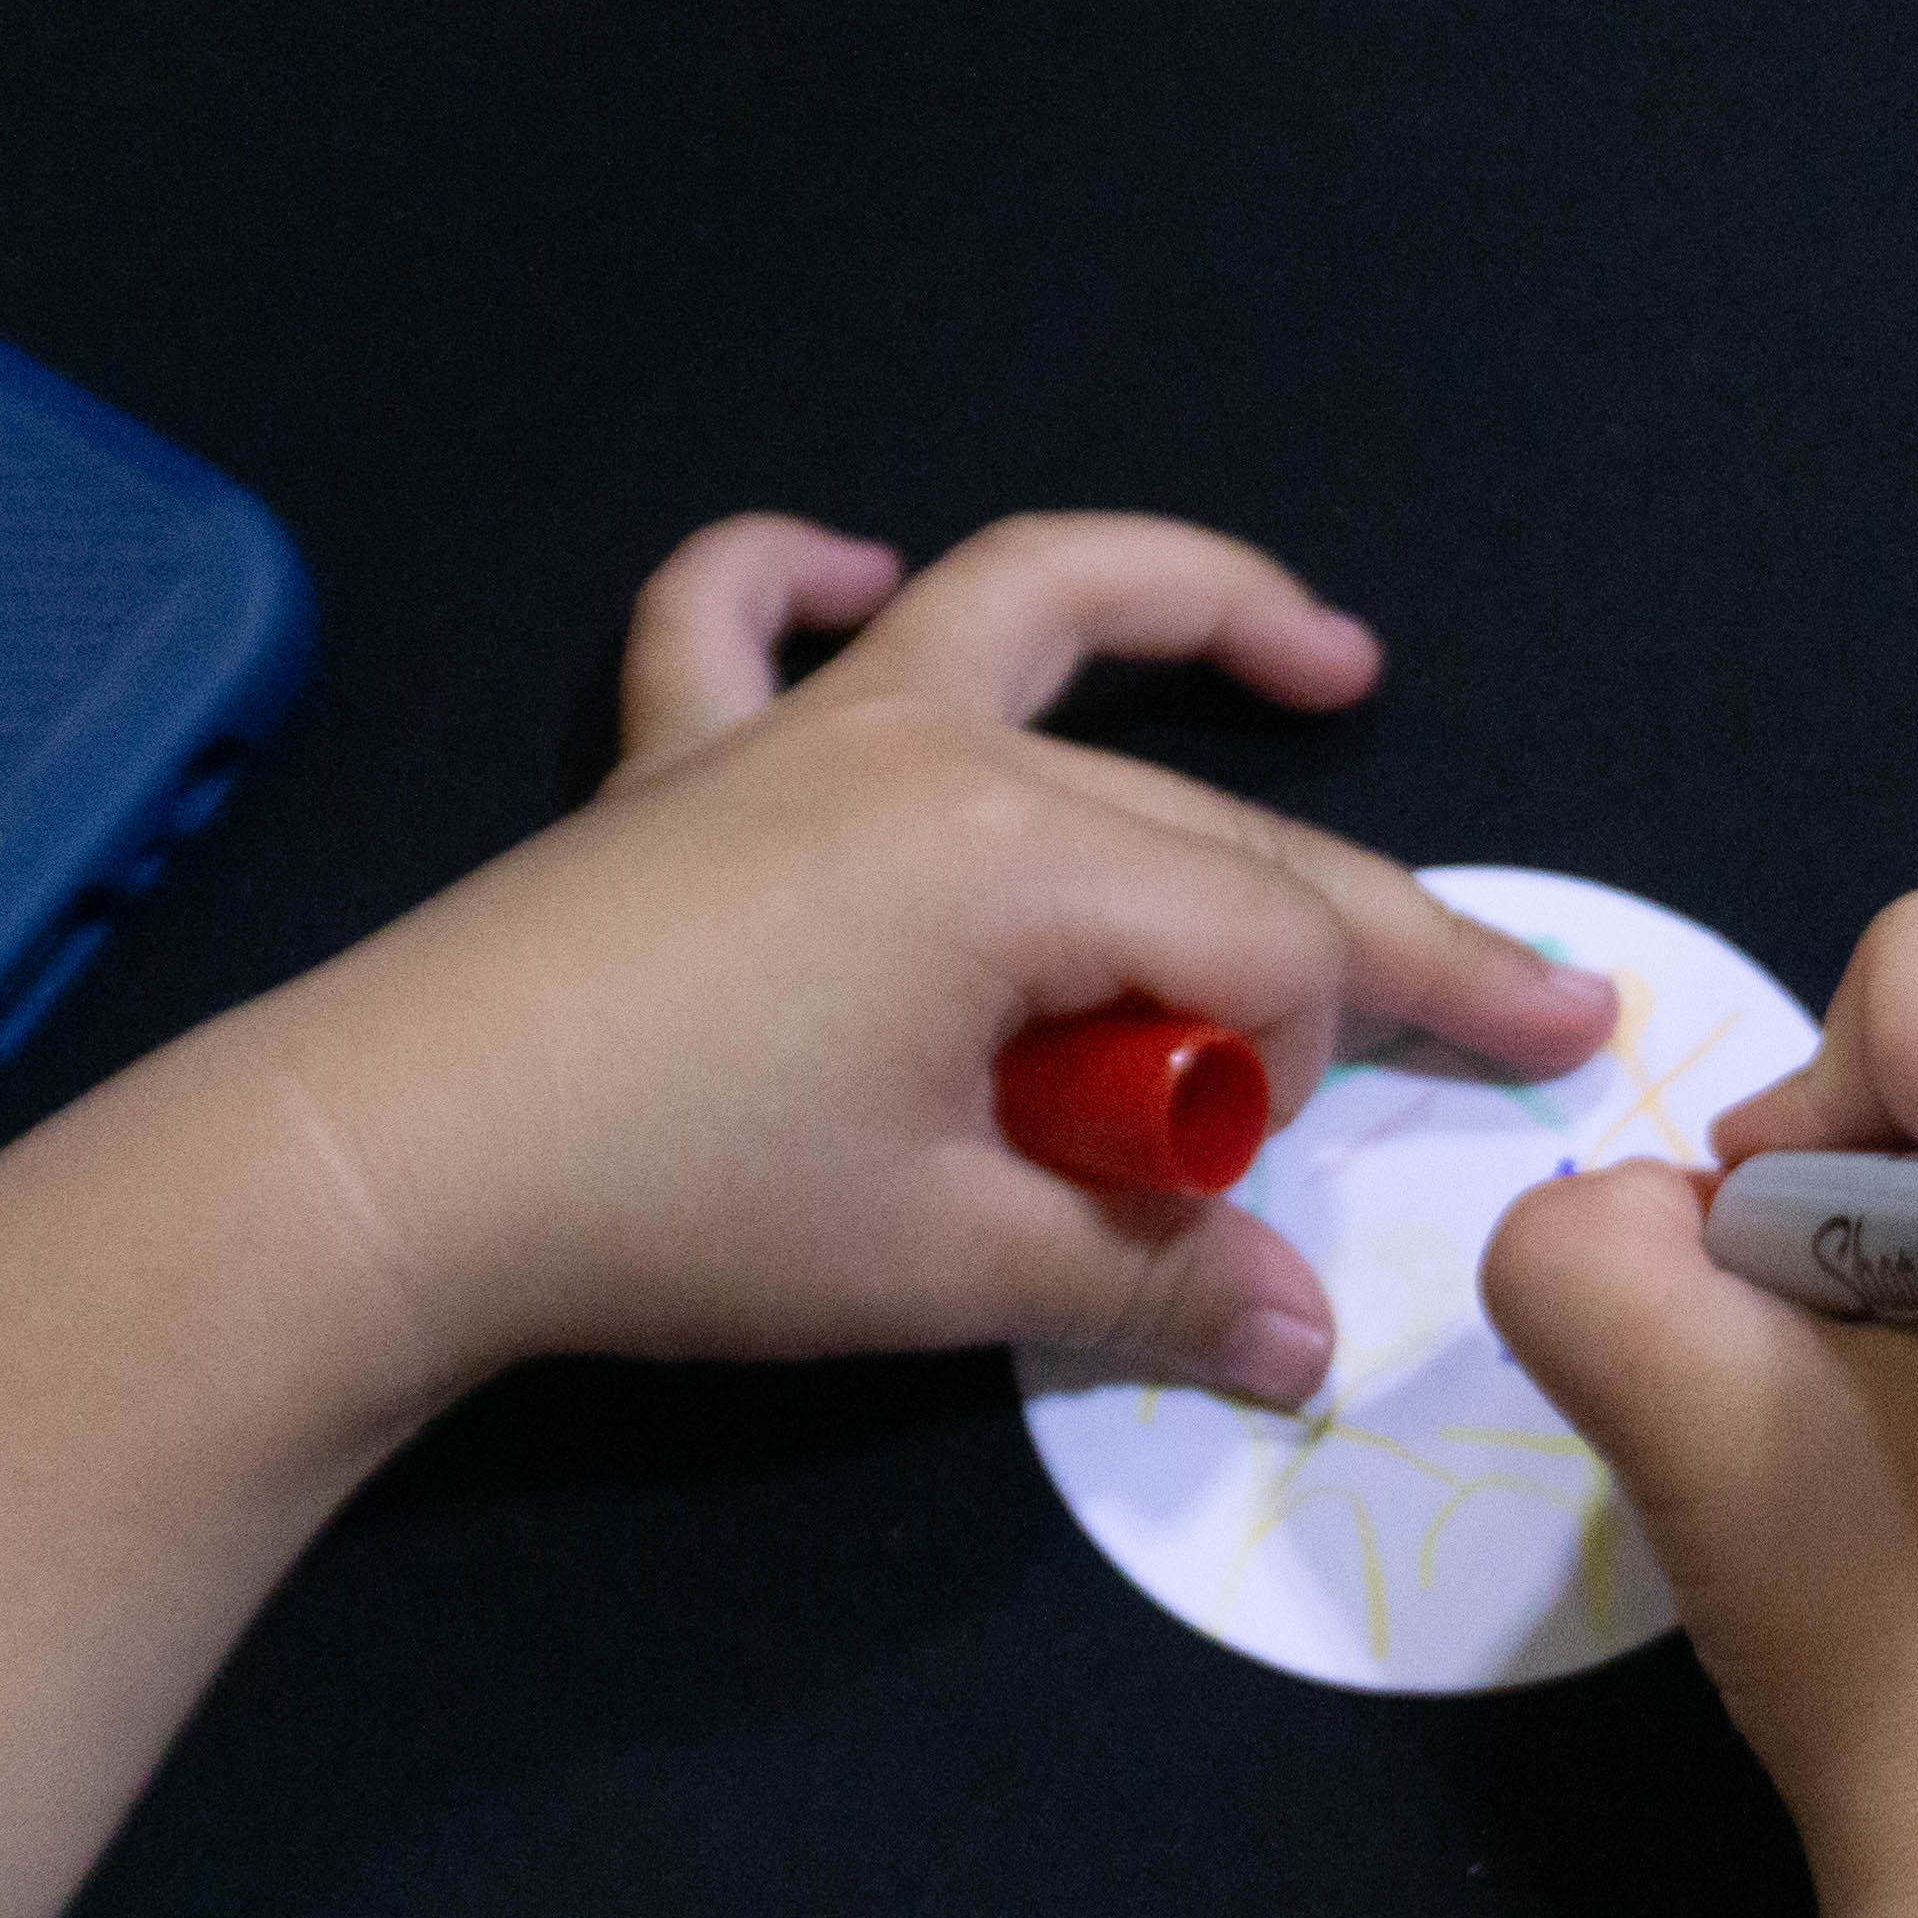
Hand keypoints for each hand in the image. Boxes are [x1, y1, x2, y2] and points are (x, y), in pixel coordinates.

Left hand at [239, 512, 1619, 1398]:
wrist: (385, 1172)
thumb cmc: (678, 1210)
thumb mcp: (946, 1264)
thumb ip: (1148, 1278)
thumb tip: (1308, 1341)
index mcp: (1019, 856)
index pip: (1259, 946)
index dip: (1303, 1078)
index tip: (1252, 1199)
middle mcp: (931, 746)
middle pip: (1201, 821)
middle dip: (1375, 927)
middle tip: (1532, 1000)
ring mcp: (794, 733)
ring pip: (1025, 620)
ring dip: (1186, 615)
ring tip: (1325, 660)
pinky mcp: (671, 766)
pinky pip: (734, 617)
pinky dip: (799, 576)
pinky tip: (855, 576)